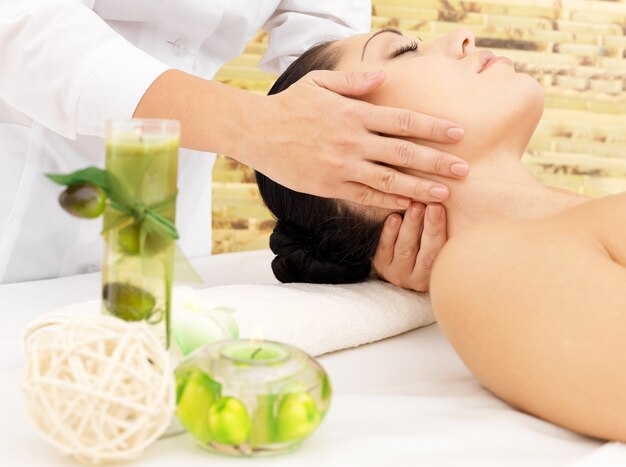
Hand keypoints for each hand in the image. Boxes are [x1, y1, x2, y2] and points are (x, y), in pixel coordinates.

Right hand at [251, 70, 467, 208]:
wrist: (257, 132)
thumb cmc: (290, 106)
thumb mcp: (320, 83)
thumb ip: (354, 81)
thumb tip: (382, 78)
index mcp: (355, 113)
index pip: (404, 121)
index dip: (433, 128)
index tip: (458, 134)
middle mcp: (353, 141)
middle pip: (404, 152)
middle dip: (437, 161)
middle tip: (465, 169)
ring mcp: (343, 166)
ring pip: (389, 179)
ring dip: (420, 187)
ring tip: (445, 194)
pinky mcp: (331, 186)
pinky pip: (365, 196)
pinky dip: (388, 201)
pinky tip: (407, 206)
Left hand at [372, 203, 446, 291]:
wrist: (397, 262)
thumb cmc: (428, 244)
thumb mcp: (443, 243)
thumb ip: (451, 231)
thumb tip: (494, 208)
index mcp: (439, 274)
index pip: (443, 253)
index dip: (442, 230)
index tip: (442, 208)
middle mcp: (418, 279)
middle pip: (426, 253)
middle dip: (429, 227)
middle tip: (430, 203)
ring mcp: (397, 274)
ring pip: (405, 250)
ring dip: (410, 226)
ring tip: (414, 204)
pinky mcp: (380, 267)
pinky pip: (384, 250)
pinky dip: (389, 233)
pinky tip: (393, 217)